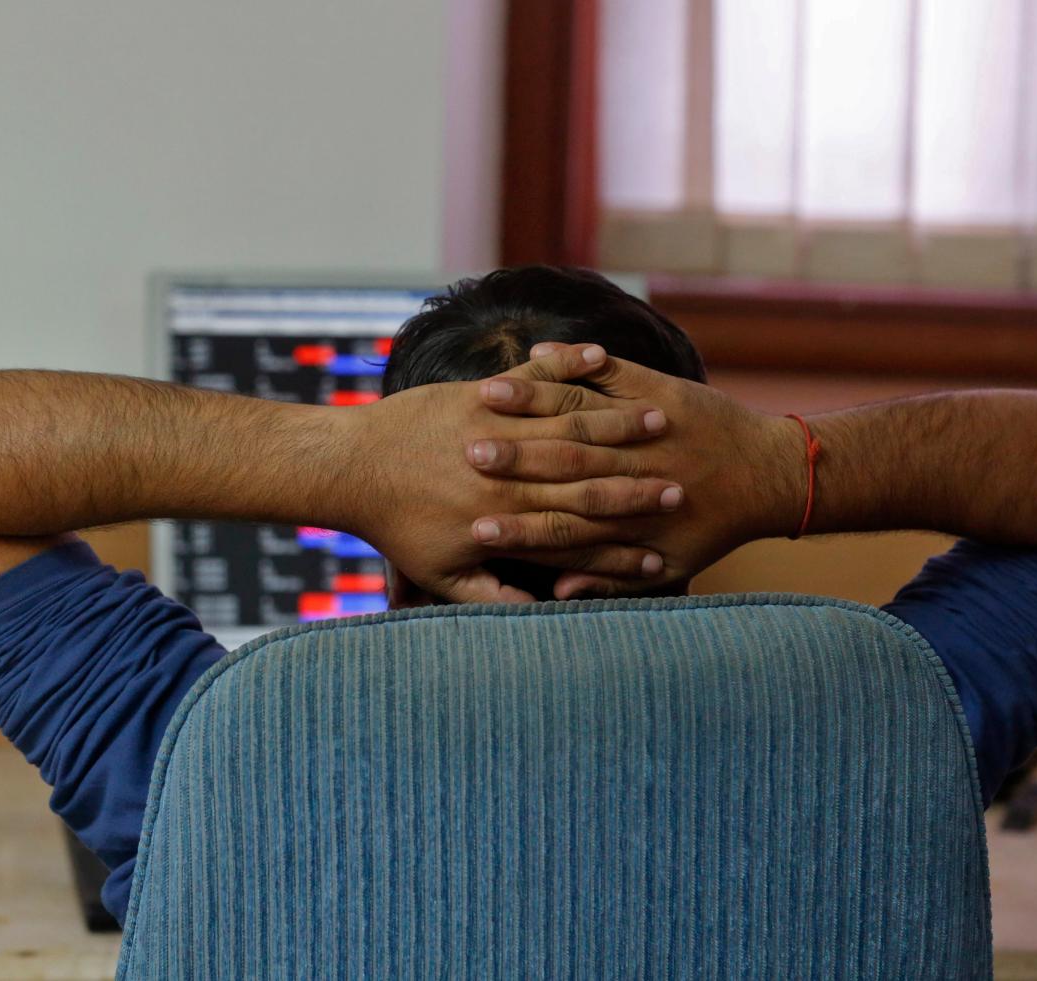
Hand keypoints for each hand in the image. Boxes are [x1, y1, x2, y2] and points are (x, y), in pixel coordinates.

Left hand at [344, 344, 686, 602]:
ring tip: (662, 419)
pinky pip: (535, 377)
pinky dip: (569, 365)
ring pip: (570, 424)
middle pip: (589, 476)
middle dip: (640, 481)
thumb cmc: (396, 526)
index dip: (627, 536)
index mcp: (508, 518)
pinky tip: (602, 357)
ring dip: (619, 423)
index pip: (581, 530)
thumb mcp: (443, 575)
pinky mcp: (481, 395)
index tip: (665, 543)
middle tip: (684, 481)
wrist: (351, 468)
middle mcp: (510, 474)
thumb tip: (545, 613)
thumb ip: (495, 596)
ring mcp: (497, 428)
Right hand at [465, 344, 799, 598]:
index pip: (559, 525)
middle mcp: (631, 468)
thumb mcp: (671, 564)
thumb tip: (559, 596)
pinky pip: (610, 370)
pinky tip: (535, 351)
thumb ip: (611, 580)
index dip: (514, 527)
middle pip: (557, 462)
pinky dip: (572, 361)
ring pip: (577, 412)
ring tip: (486, 396)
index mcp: (627, 516)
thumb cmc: (715, 524)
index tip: (473, 525)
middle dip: (509, 457)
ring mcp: (643, 424)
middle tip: (465, 453)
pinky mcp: (657, 389)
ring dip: (530, 401)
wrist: (771, 475)